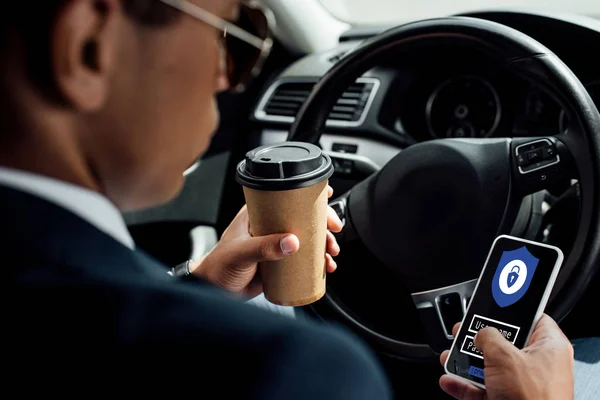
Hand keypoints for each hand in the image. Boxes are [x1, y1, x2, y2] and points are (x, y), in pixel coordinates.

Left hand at [192, 186, 343, 296]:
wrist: (214, 291)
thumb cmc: (219, 266)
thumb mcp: (241, 253)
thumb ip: (264, 247)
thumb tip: (292, 242)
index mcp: (258, 215)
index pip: (286, 198)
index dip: (309, 197)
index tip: (326, 198)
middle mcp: (270, 227)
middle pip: (304, 218)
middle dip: (323, 224)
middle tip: (334, 231)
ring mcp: (277, 245)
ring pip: (308, 239)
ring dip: (323, 244)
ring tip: (331, 255)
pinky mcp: (281, 263)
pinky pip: (304, 259)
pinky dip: (317, 262)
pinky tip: (325, 268)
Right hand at [439, 314, 573, 399]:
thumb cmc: (532, 399)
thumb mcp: (503, 355)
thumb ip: (488, 336)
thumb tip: (481, 333)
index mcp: (549, 348)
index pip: (533, 319)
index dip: (512, 311)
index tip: (493, 305)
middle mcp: (538, 366)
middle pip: (505, 343)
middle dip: (479, 339)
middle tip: (465, 332)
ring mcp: (522, 386)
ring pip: (490, 367)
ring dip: (467, 363)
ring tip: (451, 356)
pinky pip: (482, 389)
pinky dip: (464, 385)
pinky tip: (450, 380)